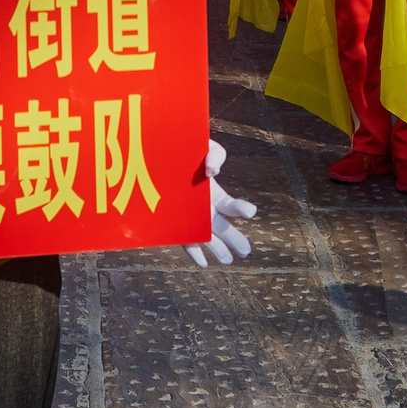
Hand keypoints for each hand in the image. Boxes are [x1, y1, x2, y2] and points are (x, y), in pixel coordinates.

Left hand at [184, 138, 258, 267]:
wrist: (156, 151)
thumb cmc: (184, 147)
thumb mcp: (204, 145)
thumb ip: (215, 154)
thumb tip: (213, 171)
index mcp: (212, 193)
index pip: (230, 206)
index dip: (241, 210)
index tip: (250, 212)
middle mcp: (203, 208)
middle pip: (221, 226)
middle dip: (235, 238)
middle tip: (246, 251)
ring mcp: (188, 217)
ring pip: (206, 236)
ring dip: (217, 248)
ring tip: (228, 260)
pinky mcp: (173, 222)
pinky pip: (185, 239)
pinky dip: (195, 251)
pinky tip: (203, 262)